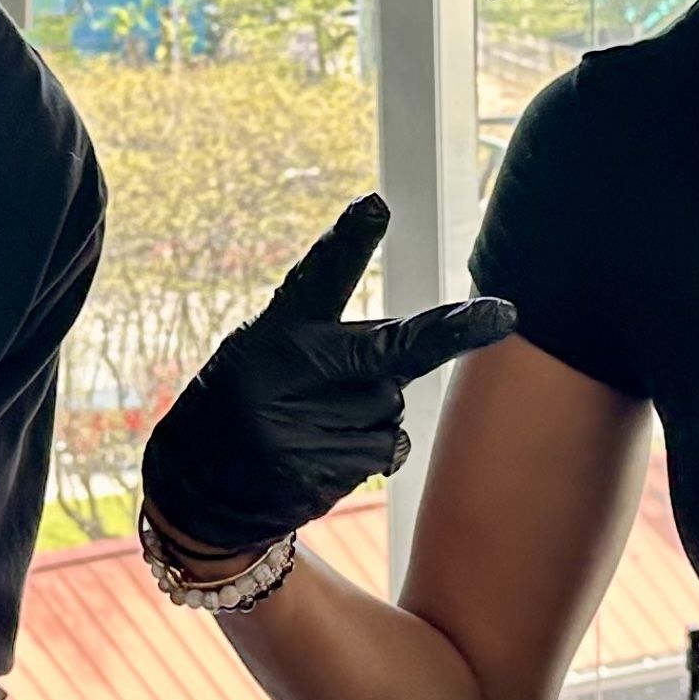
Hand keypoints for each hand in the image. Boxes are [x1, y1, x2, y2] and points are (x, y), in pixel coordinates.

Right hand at [140, 195, 516, 563]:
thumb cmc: (247, 405)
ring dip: (372, 412)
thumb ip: (331, 343)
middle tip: (503, 314)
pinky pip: (382, 450)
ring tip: (315, 423)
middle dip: (454, 330)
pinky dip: (368, 450)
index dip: (348, 242)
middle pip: (393, 351)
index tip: (376, 206)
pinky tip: (319, 454)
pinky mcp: (314, 472)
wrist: (195, 493)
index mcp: (273, 332)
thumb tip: (415, 355)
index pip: (317, 278)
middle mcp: (286, 373)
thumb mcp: (265, 355)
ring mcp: (300, 426)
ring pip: (390, 406)